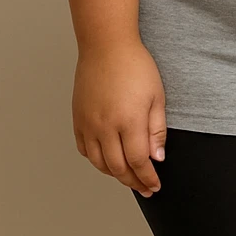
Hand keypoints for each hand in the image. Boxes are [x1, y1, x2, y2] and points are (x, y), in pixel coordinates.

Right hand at [71, 39, 166, 196]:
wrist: (106, 46)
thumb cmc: (136, 67)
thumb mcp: (157, 97)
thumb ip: (157, 131)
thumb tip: (157, 158)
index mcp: (128, 121)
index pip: (138, 162)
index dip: (147, 178)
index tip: (155, 185)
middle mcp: (105, 127)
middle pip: (118, 168)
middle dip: (133, 181)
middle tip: (145, 188)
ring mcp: (88, 124)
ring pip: (99, 162)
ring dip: (115, 174)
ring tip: (129, 177)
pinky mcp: (78, 119)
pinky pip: (85, 149)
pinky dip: (97, 160)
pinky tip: (108, 160)